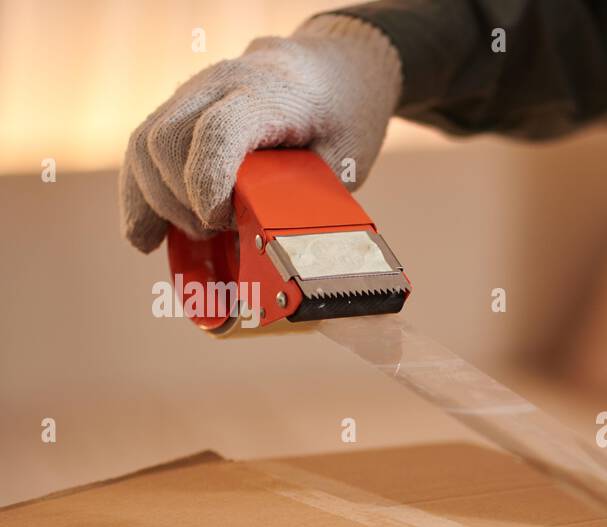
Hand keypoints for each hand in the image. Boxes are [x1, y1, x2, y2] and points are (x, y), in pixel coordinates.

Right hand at [119, 15, 401, 251]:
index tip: (221, 222)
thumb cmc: (342, 116)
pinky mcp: (179, 109)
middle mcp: (221, 84)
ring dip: (156, 201)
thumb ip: (311, 200)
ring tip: (196, 233)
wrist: (330, 70)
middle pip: (167, 140)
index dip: (208, 184)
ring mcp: (194, 92)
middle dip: (181, 202)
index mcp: (269, 93)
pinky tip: (147, 233)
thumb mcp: (347, 160)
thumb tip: (277, 256)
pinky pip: (141, 148)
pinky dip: (141, 194)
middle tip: (219, 232)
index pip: (216, 133)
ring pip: (144, 144)